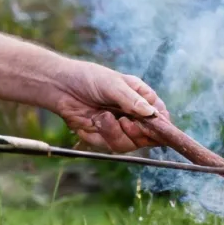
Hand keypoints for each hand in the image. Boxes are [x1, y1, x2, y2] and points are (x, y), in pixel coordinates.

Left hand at [49, 60, 171, 152]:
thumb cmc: (89, 78)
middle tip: (124, 121)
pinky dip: (99, 135)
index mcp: (142, 99)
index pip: (161, 117)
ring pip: (129, 144)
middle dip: (136, 132)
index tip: (154, 128)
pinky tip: (91, 121)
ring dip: (114, 133)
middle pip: (149, 137)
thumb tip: (151, 113)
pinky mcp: (105, 138)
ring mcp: (121, 129)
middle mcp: (135, 116)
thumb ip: (131, 100)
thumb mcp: (112, 84)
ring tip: (102, 117)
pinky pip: (109, 146)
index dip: (162, 126)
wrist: (61, 87)